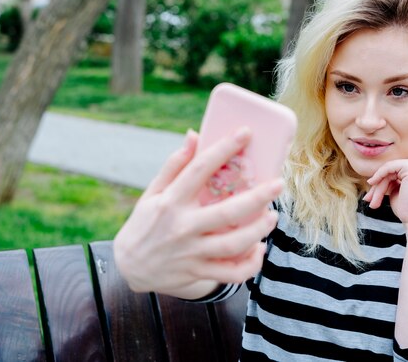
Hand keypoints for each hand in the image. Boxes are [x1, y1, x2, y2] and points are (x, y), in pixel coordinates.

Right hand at [113, 128, 281, 298]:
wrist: (129, 267)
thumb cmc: (145, 223)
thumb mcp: (153, 192)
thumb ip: (174, 165)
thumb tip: (194, 135)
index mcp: (170, 201)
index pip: (199, 169)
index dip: (224, 148)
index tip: (246, 132)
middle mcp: (182, 226)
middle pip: (226, 212)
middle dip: (257, 197)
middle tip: (278, 184)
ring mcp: (191, 252)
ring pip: (233, 245)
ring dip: (258, 231)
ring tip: (272, 216)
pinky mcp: (198, 272)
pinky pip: (230, 273)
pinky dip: (250, 264)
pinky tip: (259, 248)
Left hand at [364, 156, 407, 227]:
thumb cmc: (407, 208)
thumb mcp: (396, 189)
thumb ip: (390, 178)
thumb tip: (373, 173)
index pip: (395, 170)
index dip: (381, 181)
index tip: (370, 195)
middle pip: (391, 170)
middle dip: (378, 185)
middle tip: (368, 199)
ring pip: (388, 171)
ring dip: (378, 188)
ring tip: (373, 203)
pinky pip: (388, 167)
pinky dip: (378, 176)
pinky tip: (372, 184)